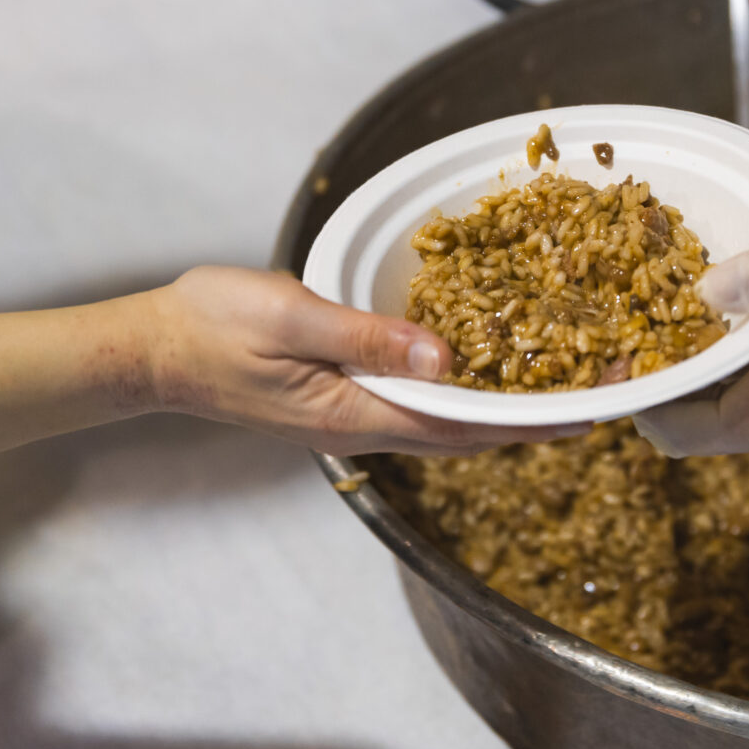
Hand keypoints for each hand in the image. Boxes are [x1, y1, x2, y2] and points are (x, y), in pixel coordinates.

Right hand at [141, 267, 577, 456]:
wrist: (152, 348)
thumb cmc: (212, 326)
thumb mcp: (291, 317)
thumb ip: (367, 336)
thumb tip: (445, 358)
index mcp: (354, 412)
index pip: (463, 427)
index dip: (530, 421)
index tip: (590, 413)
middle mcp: (361, 423)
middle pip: (465, 430)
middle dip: (531, 416)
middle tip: (596, 394)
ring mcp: (348, 414)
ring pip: (443, 418)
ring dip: (499, 404)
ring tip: (557, 382)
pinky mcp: (337, 397)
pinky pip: (413, 399)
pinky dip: (458, 387)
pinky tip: (479, 365)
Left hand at [635, 204, 748, 455]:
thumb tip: (703, 293)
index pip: (712, 430)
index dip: (657, 414)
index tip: (621, 377)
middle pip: (718, 424)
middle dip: (669, 394)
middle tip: (625, 338)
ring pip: (744, 405)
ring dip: (701, 376)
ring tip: (658, 316)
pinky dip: (737, 361)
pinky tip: (720, 310)